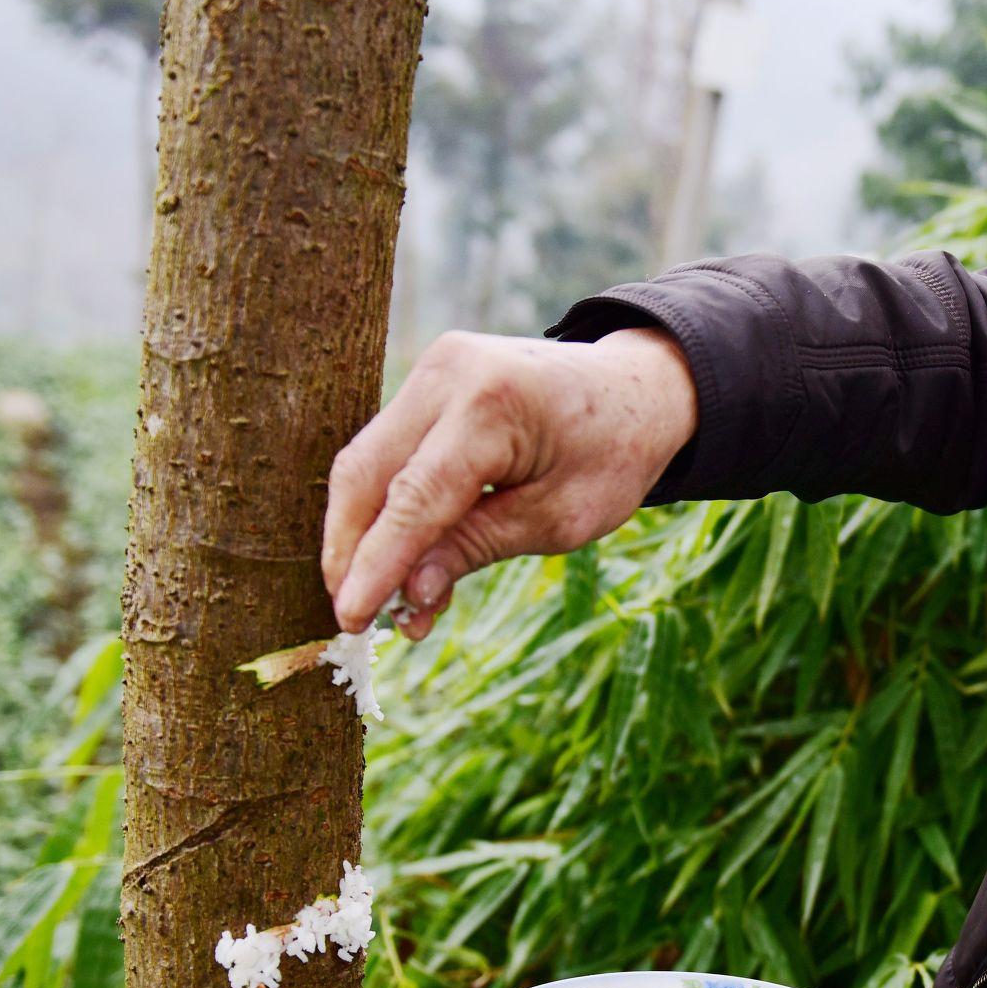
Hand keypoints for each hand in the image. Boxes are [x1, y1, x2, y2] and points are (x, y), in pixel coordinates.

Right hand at [321, 326, 696, 636]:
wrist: (637, 389)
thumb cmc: (612, 454)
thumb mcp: (559, 518)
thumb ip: (477, 547)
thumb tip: (408, 594)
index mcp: (493, 404)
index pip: (414, 496)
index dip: (376, 563)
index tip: (349, 618)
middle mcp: (449, 373)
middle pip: (367, 473)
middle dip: (350, 551)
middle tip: (353, 617)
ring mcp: (433, 369)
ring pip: (366, 463)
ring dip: (363, 535)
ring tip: (384, 601)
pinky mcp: (428, 380)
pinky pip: (388, 452)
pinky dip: (386, 507)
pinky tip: (402, 561)